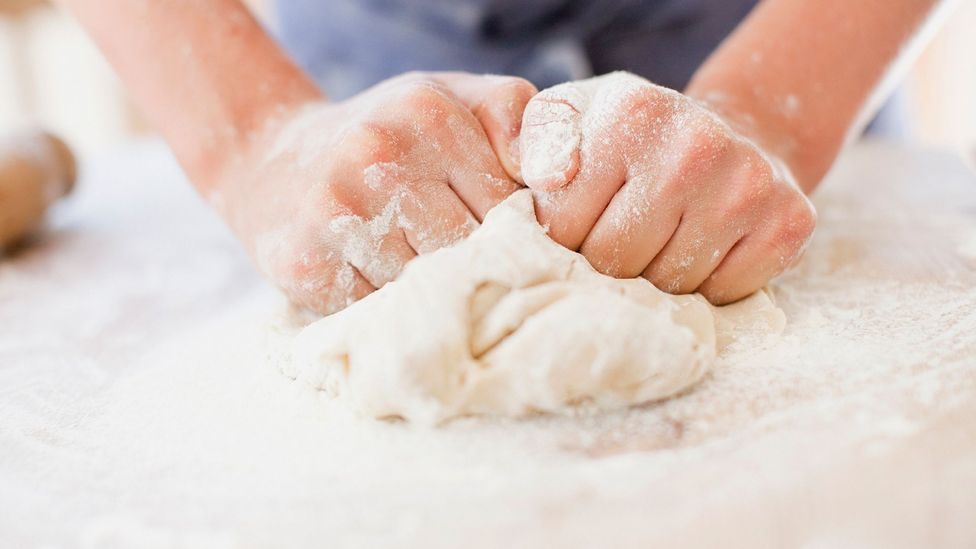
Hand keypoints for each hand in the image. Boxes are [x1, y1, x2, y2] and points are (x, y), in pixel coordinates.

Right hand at [217, 72, 536, 313]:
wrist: (269, 159)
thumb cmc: (385, 135)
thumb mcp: (451, 99)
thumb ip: (516, 118)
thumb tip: (560, 176)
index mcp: (427, 115)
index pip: (506, 207)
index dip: (512, 234)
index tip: (502, 242)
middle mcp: (377, 158)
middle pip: (467, 251)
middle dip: (474, 266)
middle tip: (464, 265)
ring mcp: (334, 215)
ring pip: (426, 289)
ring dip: (432, 292)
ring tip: (420, 270)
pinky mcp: (302, 266)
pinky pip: (379, 312)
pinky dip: (389, 308)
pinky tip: (376, 278)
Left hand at [519, 72, 816, 303]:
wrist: (726, 135)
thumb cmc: (629, 139)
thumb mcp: (572, 118)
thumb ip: (538, 140)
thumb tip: (545, 176)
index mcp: (631, 113)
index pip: (565, 226)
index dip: (563, 239)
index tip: (578, 224)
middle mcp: (695, 144)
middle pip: (617, 261)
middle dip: (605, 265)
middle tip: (618, 243)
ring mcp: (748, 184)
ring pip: (669, 286)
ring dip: (653, 281)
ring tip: (658, 245)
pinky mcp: (788, 222)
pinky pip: (723, 295)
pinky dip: (705, 290)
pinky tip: (701, 253)